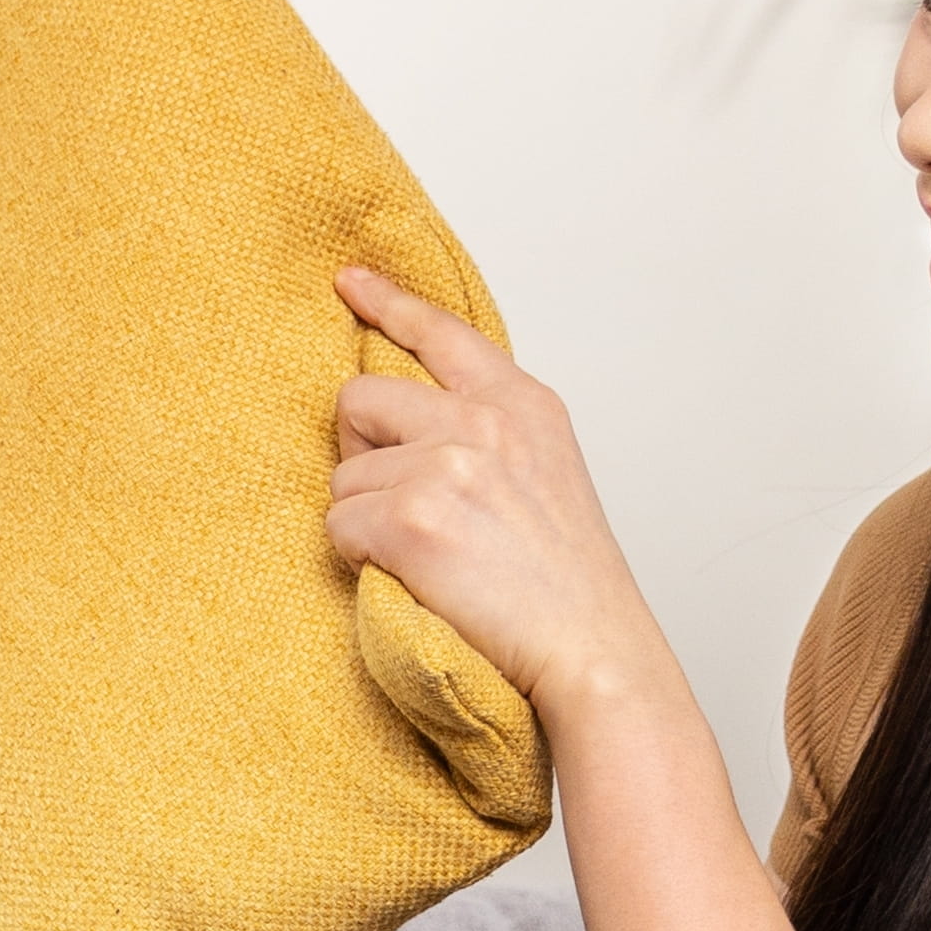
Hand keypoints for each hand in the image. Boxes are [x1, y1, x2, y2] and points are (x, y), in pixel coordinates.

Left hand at [325, 270, 673, 720]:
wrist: (592, 649)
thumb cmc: (568, 583)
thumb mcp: (548, 472)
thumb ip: (490, 431)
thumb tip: (412, 420)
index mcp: (523, 404)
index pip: (442, 333)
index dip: (388, 304)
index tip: (350, 281)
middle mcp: (485, 422)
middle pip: (362, 400)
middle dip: (360, 451)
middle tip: (399, 503)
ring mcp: (447, 467)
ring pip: (344, 476)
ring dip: (366, 519)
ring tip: (429, 555)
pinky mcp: (411, 521)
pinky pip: (338, 527)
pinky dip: (359, 559)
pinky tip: (411, 577)